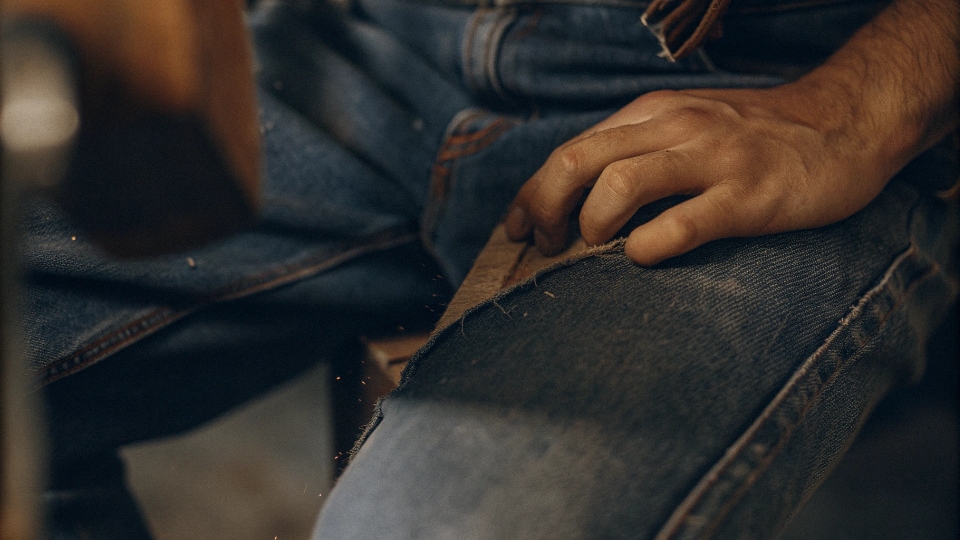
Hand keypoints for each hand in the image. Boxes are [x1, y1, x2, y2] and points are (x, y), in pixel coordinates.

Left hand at [504, 86, 888, 264]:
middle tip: (546, 245)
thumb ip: (636, 151)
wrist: (844, 123)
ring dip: (592, 224)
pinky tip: (643, 256)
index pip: (570, 150)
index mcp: (651, 114)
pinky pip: (682, 223)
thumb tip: (575, 200)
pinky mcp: (747, 196)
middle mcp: (673, 128)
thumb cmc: (754, 137)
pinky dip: (649, 246)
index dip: (533, 193)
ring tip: (595, 247)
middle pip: (578, 162)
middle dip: (545, 209)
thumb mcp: (685, 127)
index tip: (518, 228)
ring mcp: (711, 159)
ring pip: (619, 184)